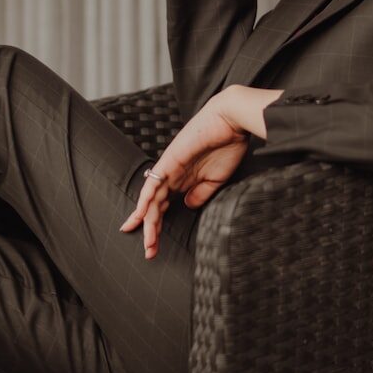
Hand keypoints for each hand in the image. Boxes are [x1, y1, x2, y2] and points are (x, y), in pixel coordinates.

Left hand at [118, 89, 250, 258]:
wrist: (231, 121)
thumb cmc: (227, 146)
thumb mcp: (215, 179)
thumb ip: (200, 193)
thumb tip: (188, 206)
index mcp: (182, 179)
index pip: (163, 206)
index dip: (157, 224)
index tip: (153, 244)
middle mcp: (172, 175)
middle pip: (154, 206)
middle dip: (151, 230)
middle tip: (150, 251)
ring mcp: (168, 168)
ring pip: (152, 199)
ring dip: (148, 220)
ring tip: (148, 241)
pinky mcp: (169, 161)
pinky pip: (153, 182)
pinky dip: (146, 198)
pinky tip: (141, 214)